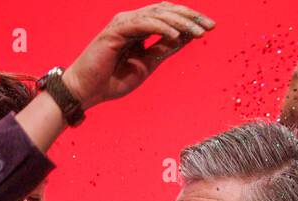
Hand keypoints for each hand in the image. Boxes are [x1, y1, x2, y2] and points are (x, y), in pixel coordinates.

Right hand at [62, 5, 215, 110]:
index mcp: (139, 27)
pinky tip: (176, 34)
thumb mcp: (146, 64)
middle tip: (210, 26)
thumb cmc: (112, 80)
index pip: (168, 17)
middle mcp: (132, 20)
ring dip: (180, 22)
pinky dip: (161, 28)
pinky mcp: (115, 30)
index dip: (189, 20)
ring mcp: (123, 23)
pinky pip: (143, 24)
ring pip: (157, 15)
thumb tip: (186, 38)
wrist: (87, 91)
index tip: (209, 28)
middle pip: (166, 10)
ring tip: (198, 31)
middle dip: (190, 17)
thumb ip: (164, 49)